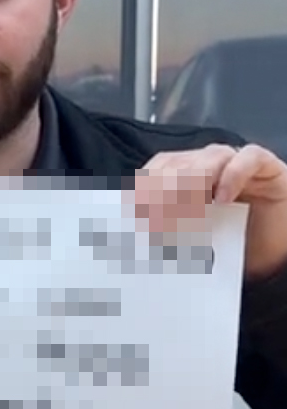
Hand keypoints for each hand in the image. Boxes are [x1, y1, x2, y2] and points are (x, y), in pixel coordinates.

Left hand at [134, 143, 286, 278]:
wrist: (275, 251)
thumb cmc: (233, 244)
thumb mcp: (193, 238)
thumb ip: (171, 229)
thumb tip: (139, 236)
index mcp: (186, 175)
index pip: (159, 168)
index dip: (146, 185)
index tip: (134, 210)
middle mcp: (209, 165)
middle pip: (180, 162)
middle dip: (164, 188)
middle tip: (156, 218)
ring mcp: (237, 163)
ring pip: (210, 157)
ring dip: (193, 181)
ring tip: (184, 209)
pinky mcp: (267, 166)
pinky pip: (248, 159)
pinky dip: (233, 175)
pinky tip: (223, 199)